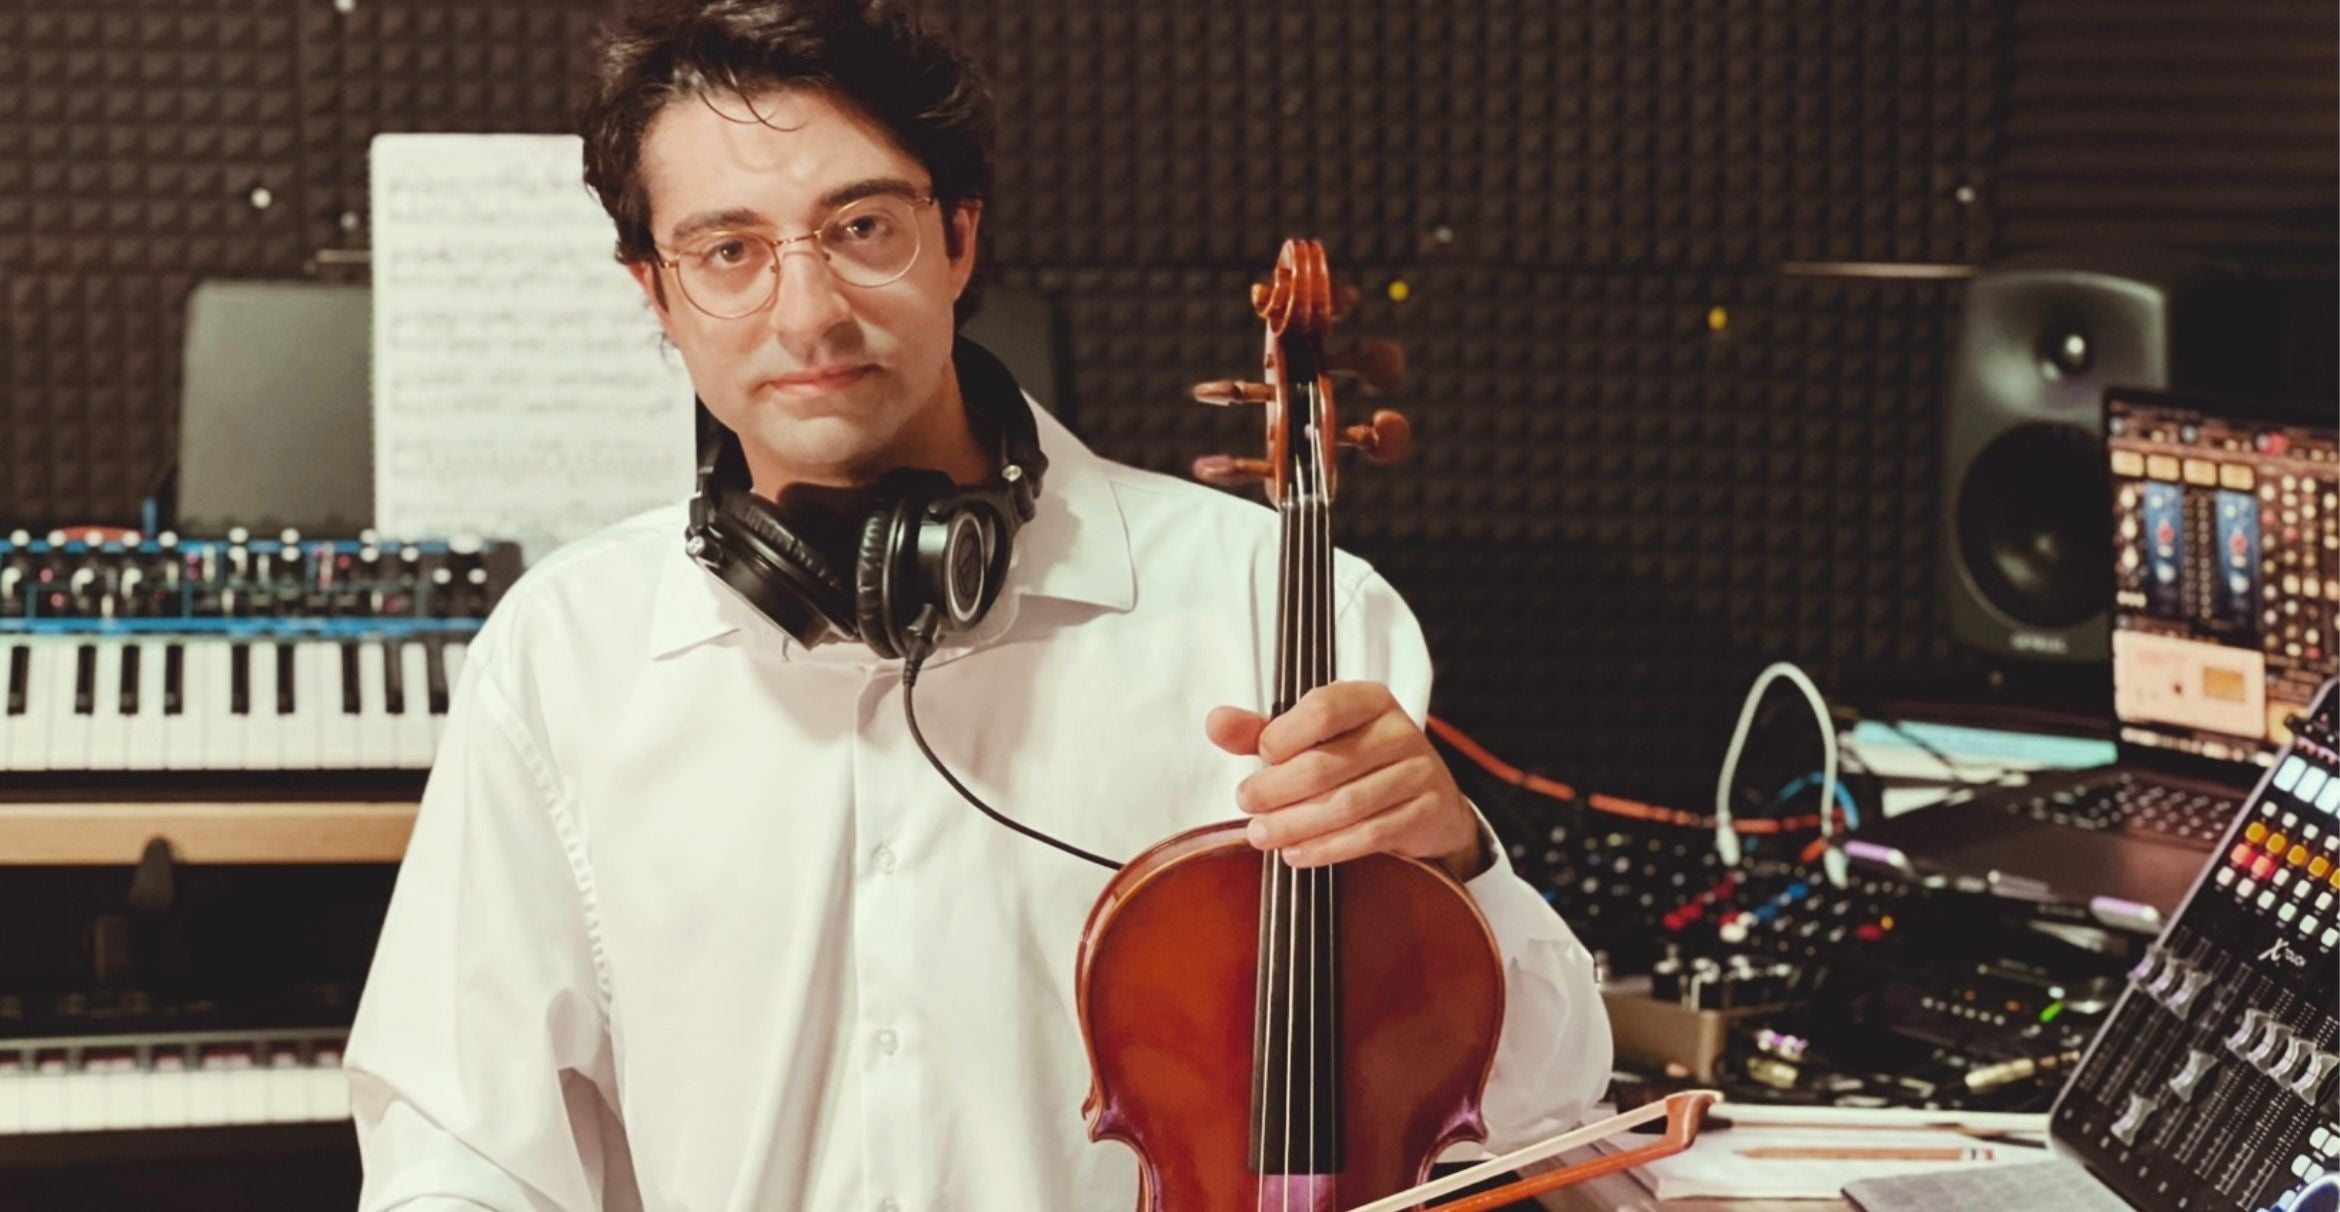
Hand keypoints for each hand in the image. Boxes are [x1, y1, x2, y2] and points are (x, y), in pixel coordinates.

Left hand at [1206, 681, 1489, 881]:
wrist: (1432, 804)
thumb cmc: (1360, 764)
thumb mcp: (1315, 740)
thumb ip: (1264, 732)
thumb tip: (1215, 722)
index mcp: (1370, 700)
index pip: (1322, 709)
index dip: (1283, 736)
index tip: (1261, 758)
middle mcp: (1399, 731)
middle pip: (1327, 763)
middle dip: (1276, 789)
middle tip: (1247, 805)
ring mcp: (1418, 772)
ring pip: (1345, 804)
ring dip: (1295, 824)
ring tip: (1261, 836)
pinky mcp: (1427, 813)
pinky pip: (1369, 835)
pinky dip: (1326, 848)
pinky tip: (1296, 854)